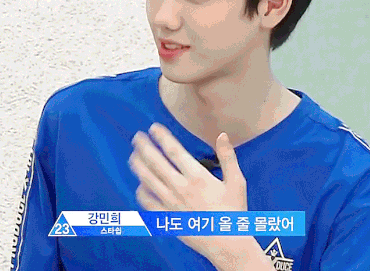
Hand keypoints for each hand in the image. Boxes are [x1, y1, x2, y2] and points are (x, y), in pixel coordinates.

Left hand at [128, 122, 247, 258]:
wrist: (227, 243)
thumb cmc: (233, 211)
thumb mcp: (237, 181)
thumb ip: (228, 157)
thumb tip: (221, 134)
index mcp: (197, 177)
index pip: (174, 151)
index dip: (162, 137)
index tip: (153, 127)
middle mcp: (180, 188)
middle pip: (156, 163)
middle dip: (144, 147)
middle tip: (137, 136)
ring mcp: (171, 204)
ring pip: (148, 180)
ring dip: (138, 165)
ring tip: (133, 155)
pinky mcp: (167, 218)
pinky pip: (148, 204)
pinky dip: (141, 192)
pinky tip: (139, 185)